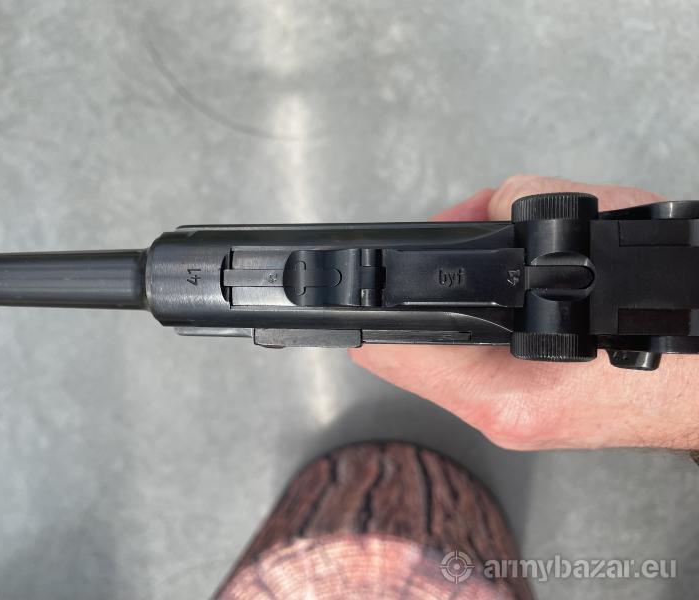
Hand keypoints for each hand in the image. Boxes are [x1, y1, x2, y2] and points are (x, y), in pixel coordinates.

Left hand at [350, 175, 697, 450]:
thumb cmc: (689, 323)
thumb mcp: (603, 233)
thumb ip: (519, 205)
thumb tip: (483, 205)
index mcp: (504, 393)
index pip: (389, 351)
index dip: (370, 304)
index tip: (370, 272)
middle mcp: (501, 416)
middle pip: (407, 350)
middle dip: (416, 289)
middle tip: (439, 247)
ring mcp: (513, 422)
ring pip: (440, 354)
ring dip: (449, 302)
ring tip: (481, 258)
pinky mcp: (530, 412)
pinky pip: (475, 361)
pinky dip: (480, 321)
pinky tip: (509, 290)